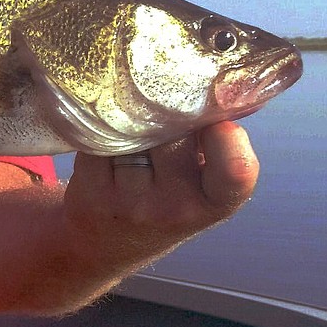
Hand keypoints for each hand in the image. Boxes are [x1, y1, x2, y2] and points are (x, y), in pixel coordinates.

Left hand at [64, 121, 258, 252]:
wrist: (107, 242)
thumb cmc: (164, 198)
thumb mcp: (201, 184)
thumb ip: (216, 145)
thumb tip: (226, 85)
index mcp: (214, 203)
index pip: (235, 170)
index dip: (228, 138)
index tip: (217, 121)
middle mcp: (174, 207)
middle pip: (174, 133)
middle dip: (167, 111)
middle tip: (160, 107)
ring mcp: (130, 201)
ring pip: (132, 129)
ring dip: (129, 115)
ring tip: (130, 120)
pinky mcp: (91, 191)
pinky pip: (98, 136)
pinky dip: (100, 125)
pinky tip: (103, 131)